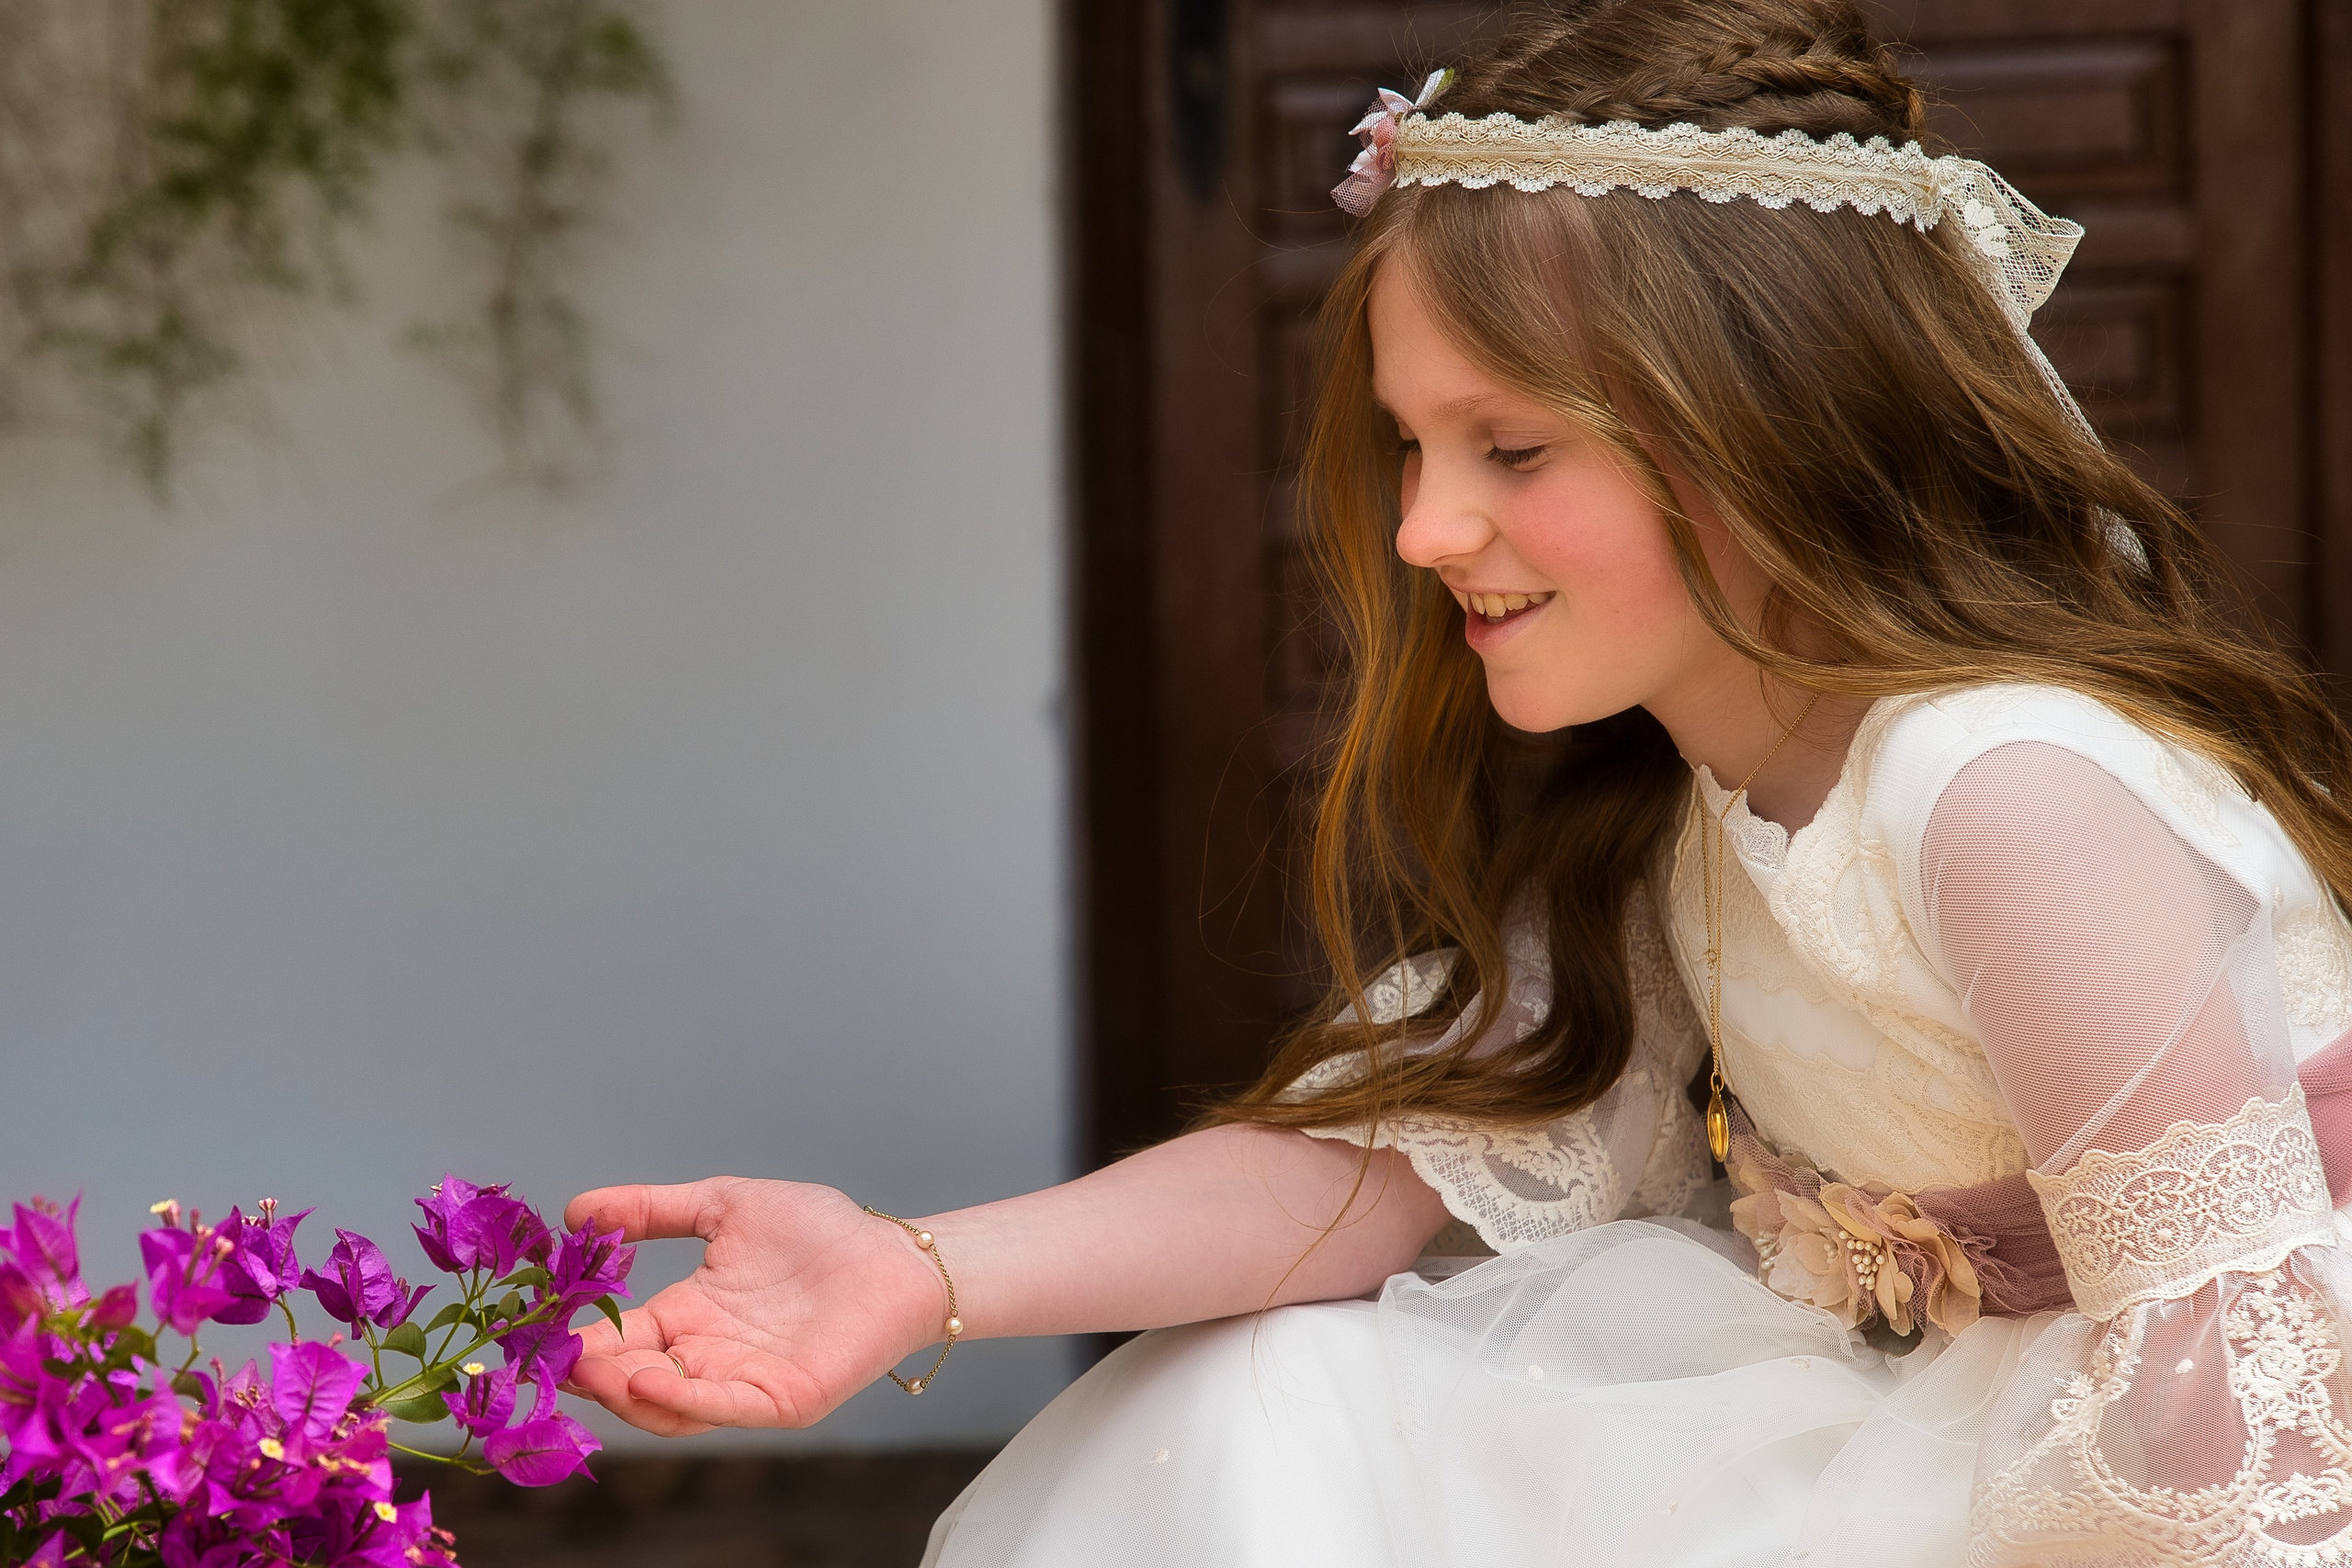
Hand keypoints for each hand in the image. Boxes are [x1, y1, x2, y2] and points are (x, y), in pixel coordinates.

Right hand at [560, 1177, 942, 1434]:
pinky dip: (680, 1399)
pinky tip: (646, 1378)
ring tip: (592, 1369)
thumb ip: (654, 1209)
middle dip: (591, 1374)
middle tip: (555, 1357)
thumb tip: (577, 1210)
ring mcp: (742, 1383)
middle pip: (631, 1381)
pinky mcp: (780, 1400)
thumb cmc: (819, 1232)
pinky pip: (721, 1407)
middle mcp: (707, 1356)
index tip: (540, 1326)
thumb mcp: (724, 1208)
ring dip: (624, 1393)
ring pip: (666, 1407)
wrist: (895, 1256)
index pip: (619, 1337)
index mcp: (690, 1315)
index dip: (580, 1336)